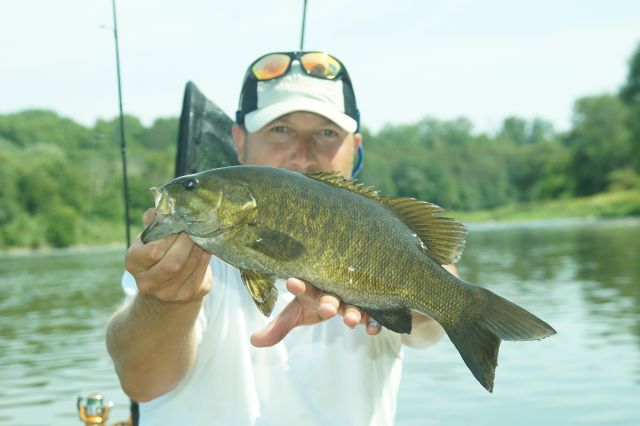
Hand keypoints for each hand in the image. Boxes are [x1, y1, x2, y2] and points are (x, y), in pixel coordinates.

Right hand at [125, 208, 211, 303]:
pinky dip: (205, 256)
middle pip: (173, 262)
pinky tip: (206, 247)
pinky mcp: (188, 294)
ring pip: (189, 265)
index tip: (177, 224)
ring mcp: (168, 292)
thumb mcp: (150, 239)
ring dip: (198, 247)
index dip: (168, 236)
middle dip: (186, 242)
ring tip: (200, 234)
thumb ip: (153, 225)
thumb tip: (158, 210)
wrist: (166, 286)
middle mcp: (148, 283)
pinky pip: (201, 272)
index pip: (152, 251)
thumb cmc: (158, 254)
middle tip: (192, 228)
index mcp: (134, 264)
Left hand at [250, 277, 381, 346]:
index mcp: (313, 292)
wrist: (345, 290)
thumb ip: (278, 327)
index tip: (291, 282)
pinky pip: (373, 314)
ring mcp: (352, 299)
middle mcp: (333, 293)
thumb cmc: (316, 302)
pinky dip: (374, 321)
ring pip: (354, 305)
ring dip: (354, 312)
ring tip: (352, 320)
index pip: (303, 288)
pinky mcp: (369, 307)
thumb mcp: (296, 313)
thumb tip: (253, 341)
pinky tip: (374, 329)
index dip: (298, 286)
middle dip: (329, 303)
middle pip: (331, 297)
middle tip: (328, 309)